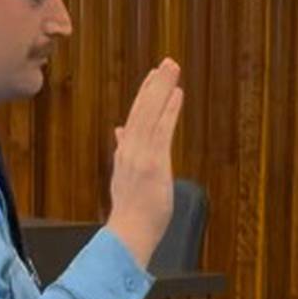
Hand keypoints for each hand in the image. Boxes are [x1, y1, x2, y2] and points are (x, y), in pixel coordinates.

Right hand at [107, 59, 183, 269]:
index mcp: (125, 154)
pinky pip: (161, 130)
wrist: (127, 236)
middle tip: (167, 62)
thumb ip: (124, 153)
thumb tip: (120, 132)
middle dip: (155, 84)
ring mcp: (140, 155)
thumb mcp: (124, 179)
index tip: (153, 76)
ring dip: (162, 89)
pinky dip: (168, 110)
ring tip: (172, 68)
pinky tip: (177, 94)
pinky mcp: (153, 164)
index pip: (134, 118)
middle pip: (141, 109)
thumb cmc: (131, 215)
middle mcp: (130, 150)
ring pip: (150, 114)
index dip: (144, 95)